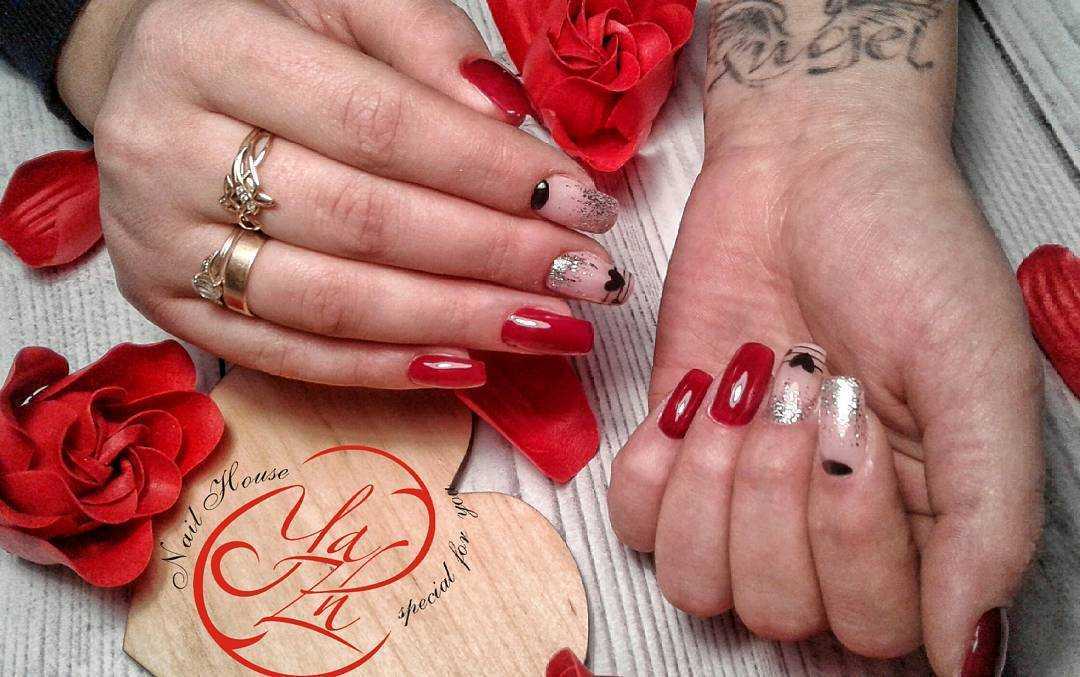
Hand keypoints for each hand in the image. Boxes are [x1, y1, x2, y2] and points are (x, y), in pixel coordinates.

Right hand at [56, 0, 633, 387]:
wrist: (150, 83)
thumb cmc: (269, 34)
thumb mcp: (341, 0)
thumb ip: (426, 41)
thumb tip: (511, 121)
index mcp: (207, 49)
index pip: (377, 123)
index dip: (488, 170)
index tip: (579, 202)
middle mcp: (164, 149)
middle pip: (363, 220)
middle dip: (494, 255)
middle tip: (588, 277)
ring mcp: (157, 240)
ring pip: (332, 301)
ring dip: (457, 321)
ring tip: (552, 327)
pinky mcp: (167, 305)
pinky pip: (289, 356)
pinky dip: (386, 368)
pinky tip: (467, 363)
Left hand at [607, 2, 1042, 673]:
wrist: (808, 168)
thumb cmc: (905, 253)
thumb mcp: (977, 374)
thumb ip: (989, 518)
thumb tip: (965, 653)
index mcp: (923, 525)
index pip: (877, 629)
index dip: (852, 538)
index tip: (855, 416)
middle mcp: (829, 528)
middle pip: (781, 612)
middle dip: (777, 490)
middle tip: (802, 380)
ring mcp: (743, 497)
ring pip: (701, 584)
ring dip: (714, 477)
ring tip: (746, 383)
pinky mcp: (673, 455)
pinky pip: (635, 528)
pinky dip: (656, 466)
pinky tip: (695, 395)